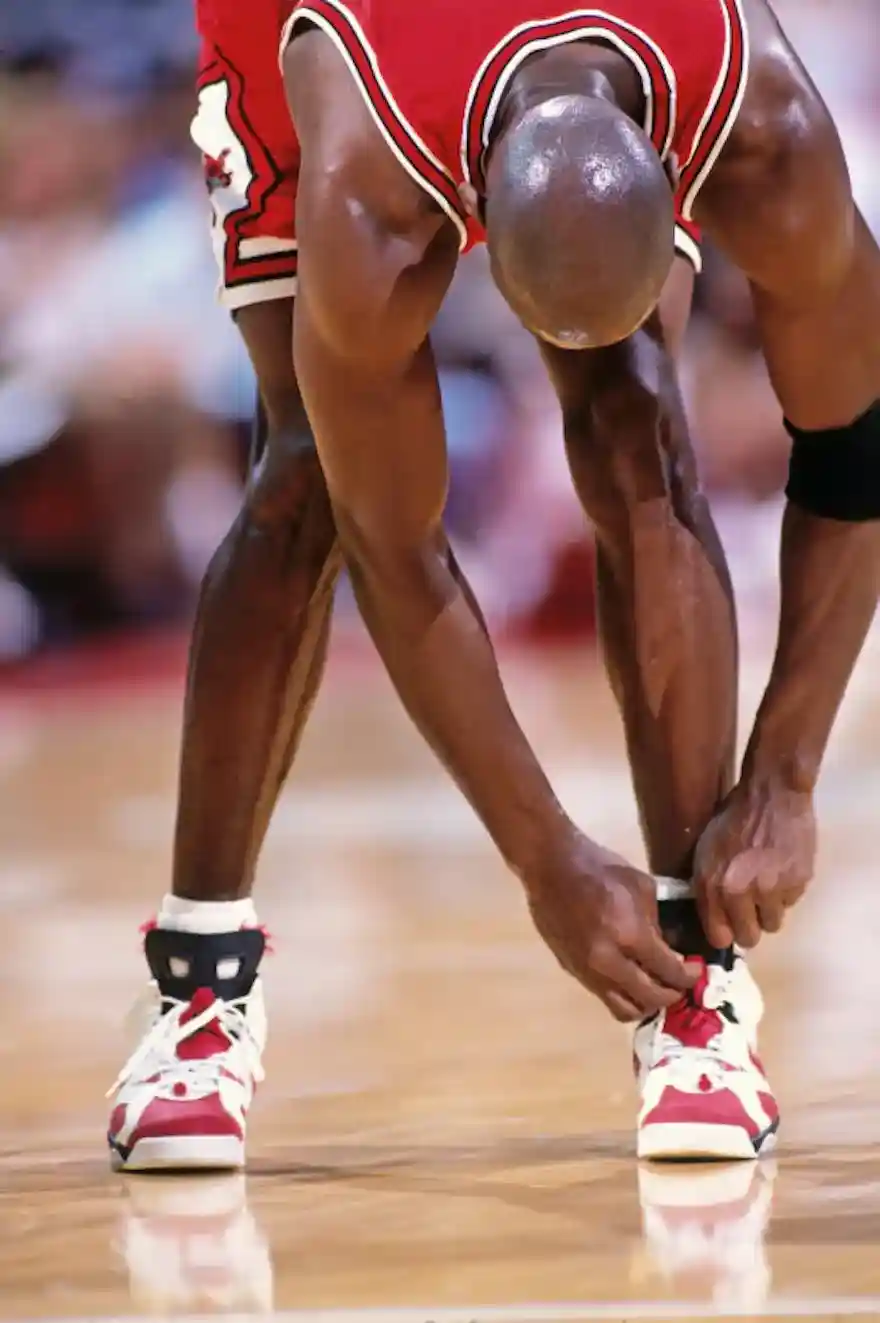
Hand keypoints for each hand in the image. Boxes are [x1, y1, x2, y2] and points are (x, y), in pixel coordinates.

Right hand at [524, 832, 694, 1020]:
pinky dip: (622, 994)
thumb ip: (657, 923)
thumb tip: (668, 948)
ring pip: (624, 1009)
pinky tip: (629, 978)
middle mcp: (608, 961)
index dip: (689, 976)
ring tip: (654, 988)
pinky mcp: (572, 971)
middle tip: (679, 983)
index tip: (697, 971)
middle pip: (650, 998)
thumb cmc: (600, 868)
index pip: (669, 971)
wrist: (550, 867)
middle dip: (672, 994)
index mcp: (629, 934)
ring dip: (645, 1003)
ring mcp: (587, 970)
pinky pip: (604, 995)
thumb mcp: (642, 887)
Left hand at [693, 778, 816, 948]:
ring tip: (766, 883)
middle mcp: (742, 892)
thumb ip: (707, 888)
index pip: (719, 936)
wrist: (772, 795)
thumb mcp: (705, 852)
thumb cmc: (732, 819)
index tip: (727, 925)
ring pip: (773, 923)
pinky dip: (786, 892)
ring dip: (769, 909)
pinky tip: (781, 869)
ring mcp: (773, 889)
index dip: (724, 932)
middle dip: (749, 926)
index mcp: (714, 884)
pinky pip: (791, 903)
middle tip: (750, 909)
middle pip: (749, 938)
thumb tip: (713, 918)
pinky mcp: (798, 883)